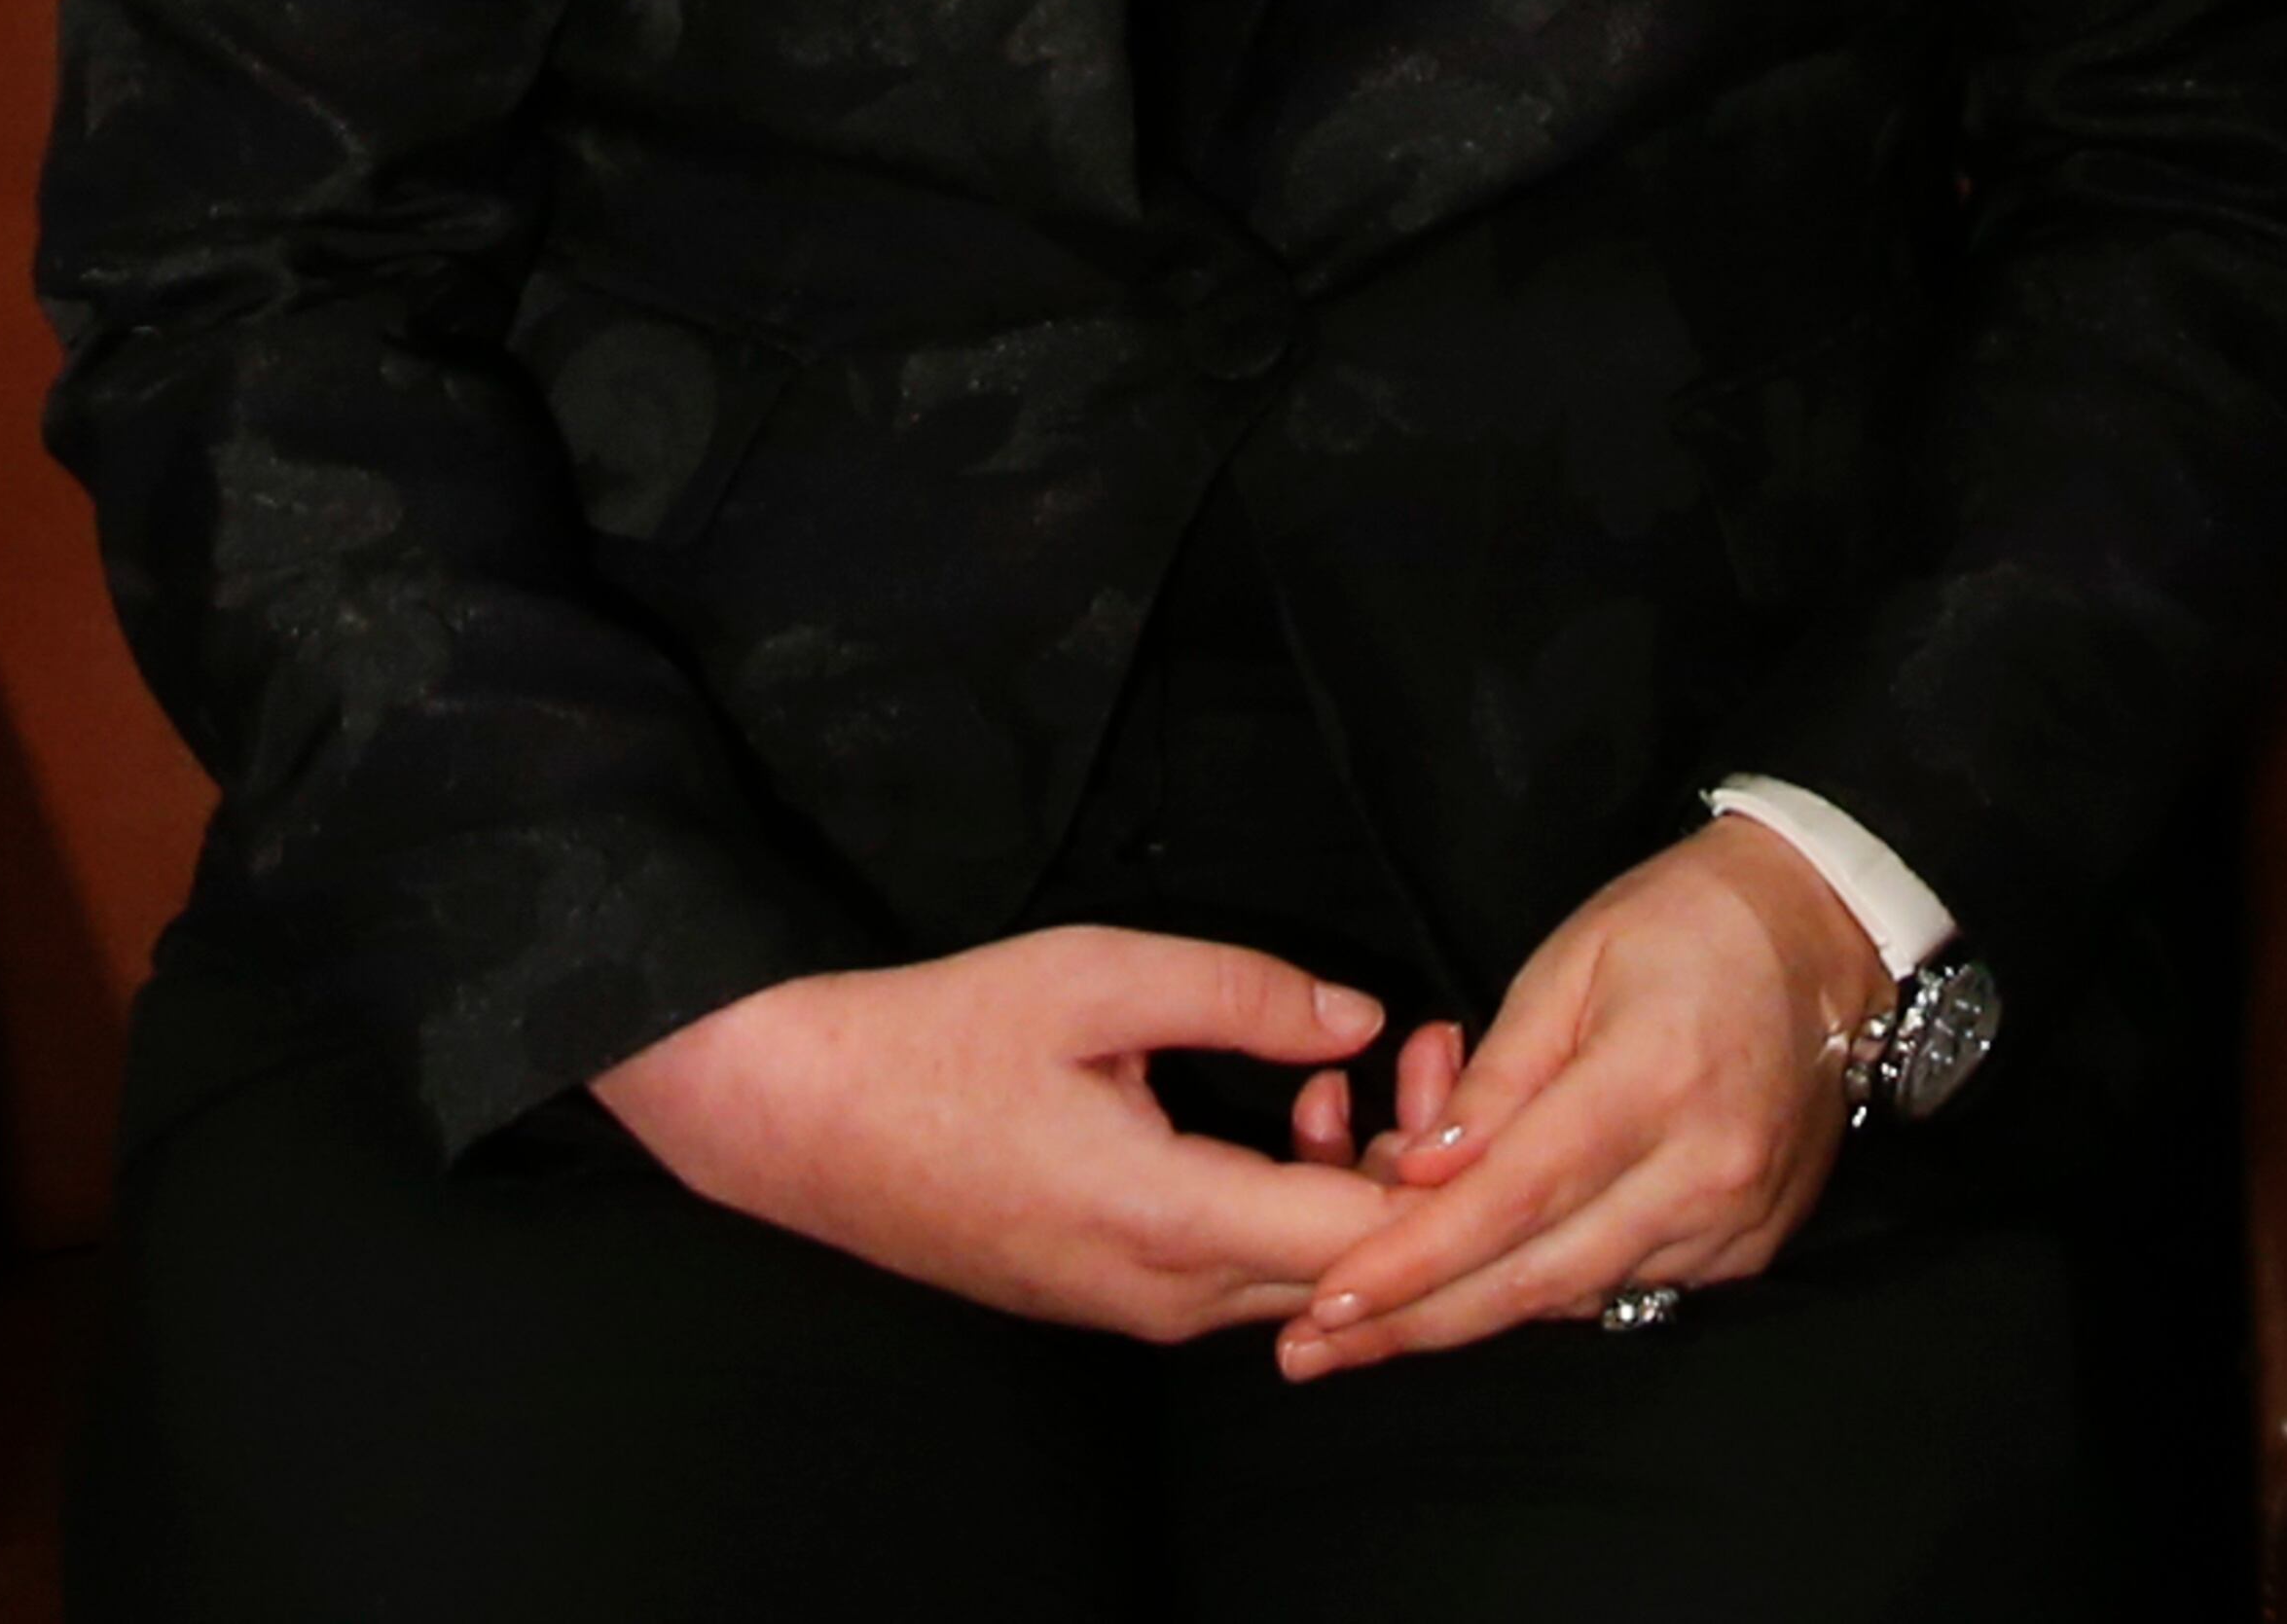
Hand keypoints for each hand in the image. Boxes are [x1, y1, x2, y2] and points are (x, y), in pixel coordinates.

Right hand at [593, 929, 1390, 1340]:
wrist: (810, 1119)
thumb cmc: (945, 1039)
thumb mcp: (1100, 976)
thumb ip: (1243, 995)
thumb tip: (1360, 1019)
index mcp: (1172, 1220)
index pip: (1363, 1243)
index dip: (1440, 1179)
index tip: (1476, 1093)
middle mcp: (1167, 1295)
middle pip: (1347, 1275)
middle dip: (1408, 1174)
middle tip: (1426, 1056)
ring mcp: (1137, 1310)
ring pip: (1297, 1277)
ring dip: (1346, 1185)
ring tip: (1339, 1069)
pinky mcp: (1113, 1298)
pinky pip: (1242, 1274)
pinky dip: (1290, 1204)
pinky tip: (1278, 1114)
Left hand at [1272, 818, 1886, 1373]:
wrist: (1819, 935)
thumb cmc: (1681, 924)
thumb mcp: (1572, 959)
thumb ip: (1498, 1074)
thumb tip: (1421, 1170)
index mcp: (1652, 1081)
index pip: (1514, 1196)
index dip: (1415, 1257)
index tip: (1329, 1299)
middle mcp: (1702, 1172)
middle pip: (1541, 1277)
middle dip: (1419, 1322)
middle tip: (1312, 1350)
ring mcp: (1734, 1222)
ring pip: (1580, 1297)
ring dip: (1472, 1314)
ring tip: (1368, 1325)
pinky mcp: (1749, 1248)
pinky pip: (1627, 1289)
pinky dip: (1548, 1289)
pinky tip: (1479, 1287)